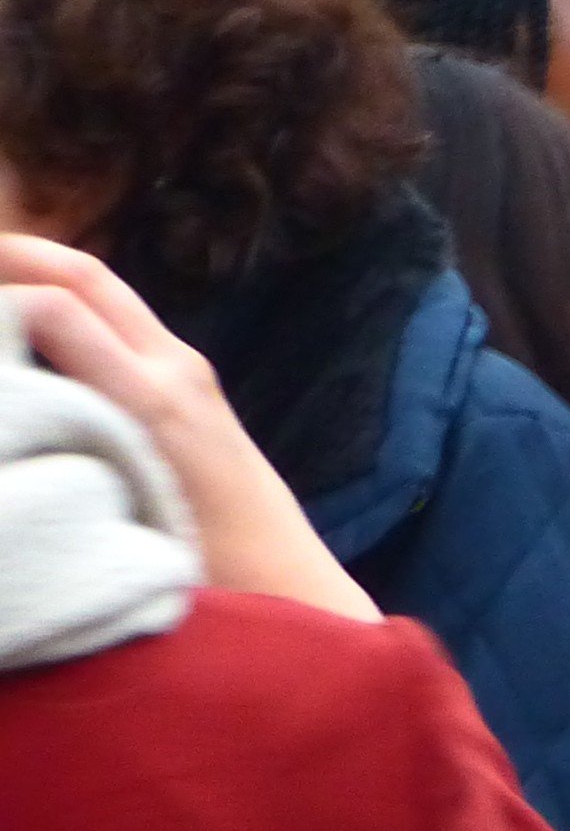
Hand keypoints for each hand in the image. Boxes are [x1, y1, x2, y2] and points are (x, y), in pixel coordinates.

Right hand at [0, 235, 372, 618]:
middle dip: (19, 255)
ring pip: (109, 294)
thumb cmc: (201, 562)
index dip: (2, 294)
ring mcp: (189, 372)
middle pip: (88, 278)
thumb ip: (65, 432)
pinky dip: (75, 307)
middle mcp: (174, 370)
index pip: (59, 307)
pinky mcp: (196, 385)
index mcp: (151, 398)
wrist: (282, 576)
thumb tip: (26, 367)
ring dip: (47, 274)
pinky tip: (35, 327)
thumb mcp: (119, 505)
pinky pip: (127, 325)